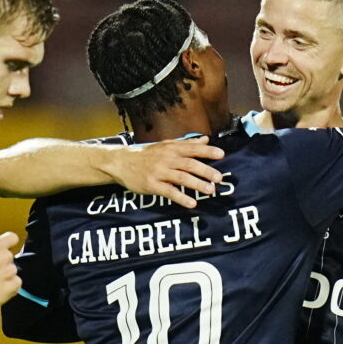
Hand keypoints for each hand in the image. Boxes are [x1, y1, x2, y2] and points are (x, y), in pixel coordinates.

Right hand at [0, 217, 21, 311]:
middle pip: (10, 256)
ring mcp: (10, 272)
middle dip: (1, 262)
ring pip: (13, 270)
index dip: (6, 243)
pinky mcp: (14, 286)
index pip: (12, 237)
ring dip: (5, 274)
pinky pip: (16, 283)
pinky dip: (9, 286)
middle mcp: (5, 258)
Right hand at [103, 137, 224, 208]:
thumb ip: (187, 143)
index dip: (207, 151)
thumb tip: (206, 139)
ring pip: (181, 178)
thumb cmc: (146, 154)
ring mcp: (159, 172)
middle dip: (205, 170)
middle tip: (219, 178)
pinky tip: (192, 203)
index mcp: (172, 148)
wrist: (121, 162)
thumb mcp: (166, 145)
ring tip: (210, 191)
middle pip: (189, 164)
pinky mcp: (152, 185)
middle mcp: (166, 159)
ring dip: (197, 184)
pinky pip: (168, 192)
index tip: (221, 154)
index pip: (192, 148)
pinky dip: (181, 198)